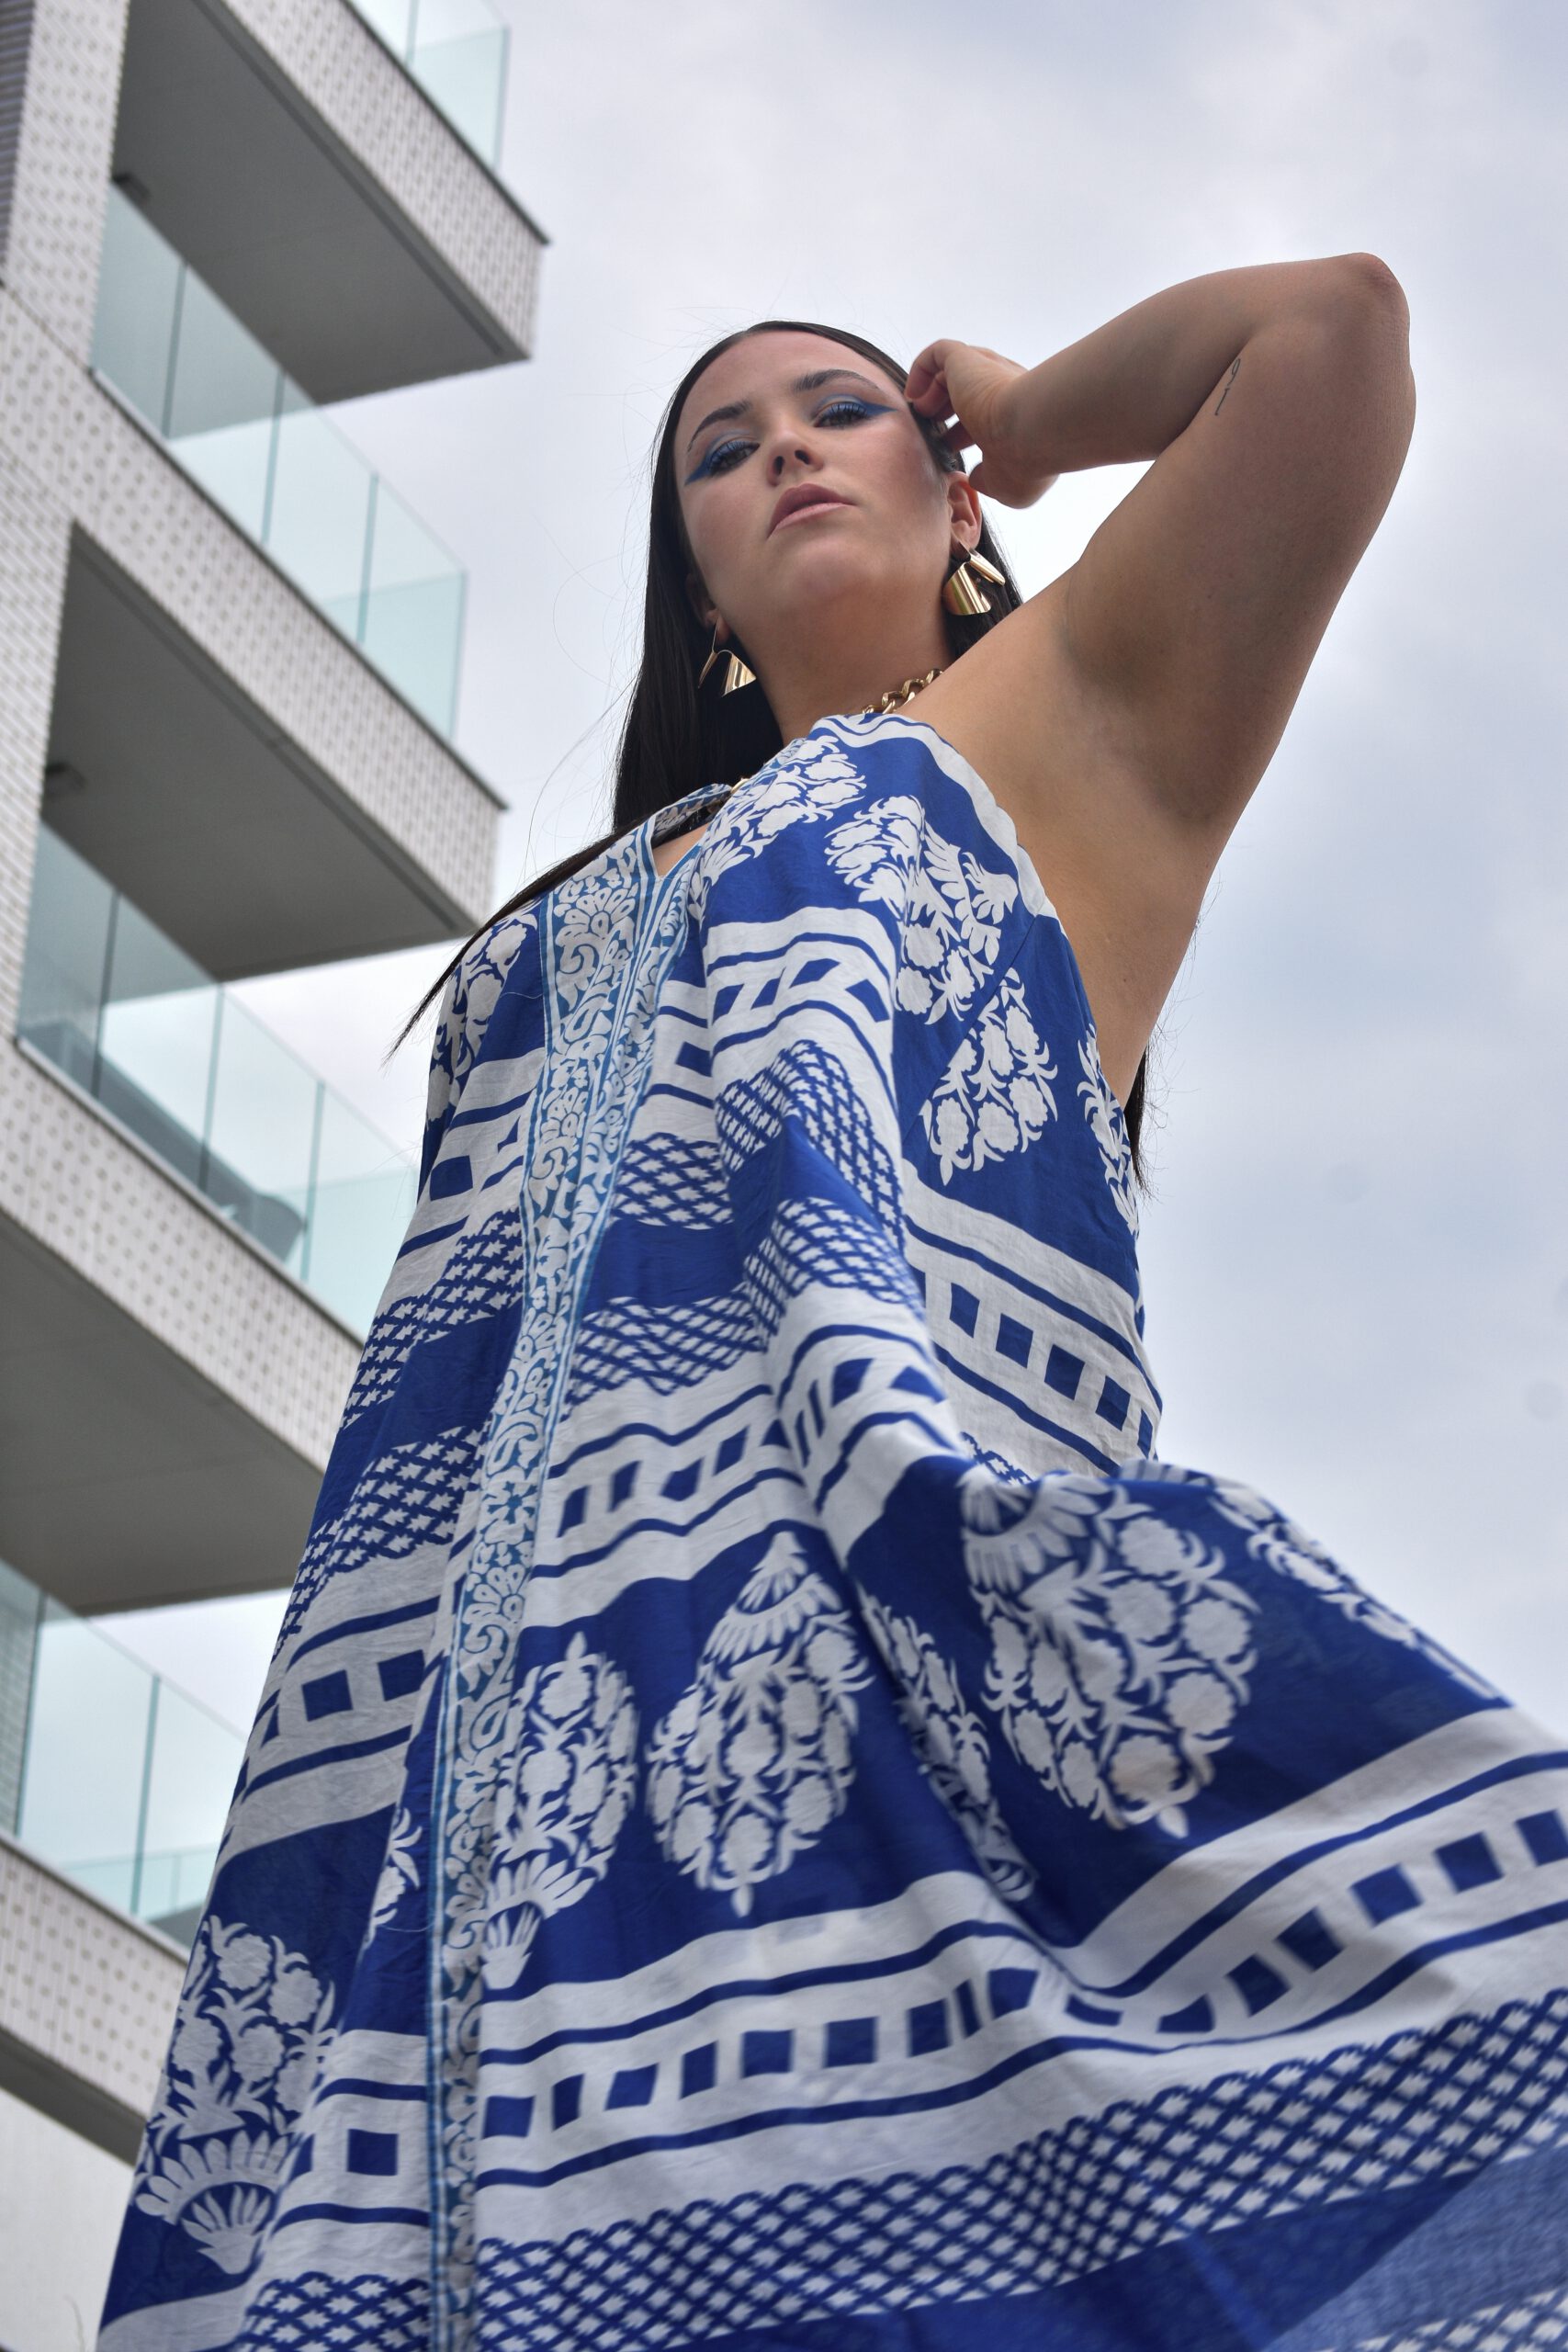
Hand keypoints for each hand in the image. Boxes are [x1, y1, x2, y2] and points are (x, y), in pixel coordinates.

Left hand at [905, 340, 1060, 508]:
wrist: (1031, 429)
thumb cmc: (1026, 461)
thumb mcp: (1006, 486)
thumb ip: (989, 481)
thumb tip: (976, 478)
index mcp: (1016, 415)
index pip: (986, 417)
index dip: (964, 436)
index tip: (950, 455)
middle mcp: (1004, 388)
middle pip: (968, 394)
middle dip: (946, 415)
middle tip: (933, 437)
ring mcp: (985, 371)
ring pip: (953, 372)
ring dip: (932, 394)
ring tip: (920, 415)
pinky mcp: (965, 359)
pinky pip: (938, 353)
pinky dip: (920, 370)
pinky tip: (911, 395)